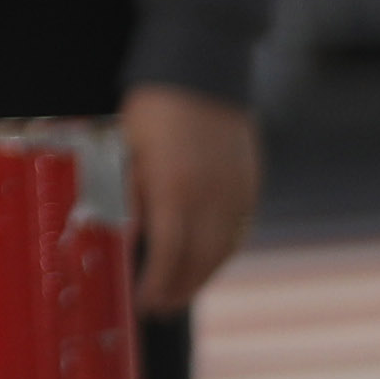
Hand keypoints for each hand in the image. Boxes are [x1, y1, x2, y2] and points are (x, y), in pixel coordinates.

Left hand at [125, 83, 260, 312]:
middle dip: (179, 290)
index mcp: (176, 189)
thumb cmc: (154, 108)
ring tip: (181, 292)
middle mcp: (212, 197)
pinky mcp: (251, 185)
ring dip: (203, 276)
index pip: (169, 254)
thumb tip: (128, 238)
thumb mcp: (128, 150)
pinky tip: (207, 260)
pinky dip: (222, 252)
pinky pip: (239, 231)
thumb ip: (131, 197)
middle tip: (160, 308)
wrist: (202, 70)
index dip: (157, 284)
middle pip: (201, 261)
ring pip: (224, 250)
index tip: (144, 302)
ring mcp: (237, 192)